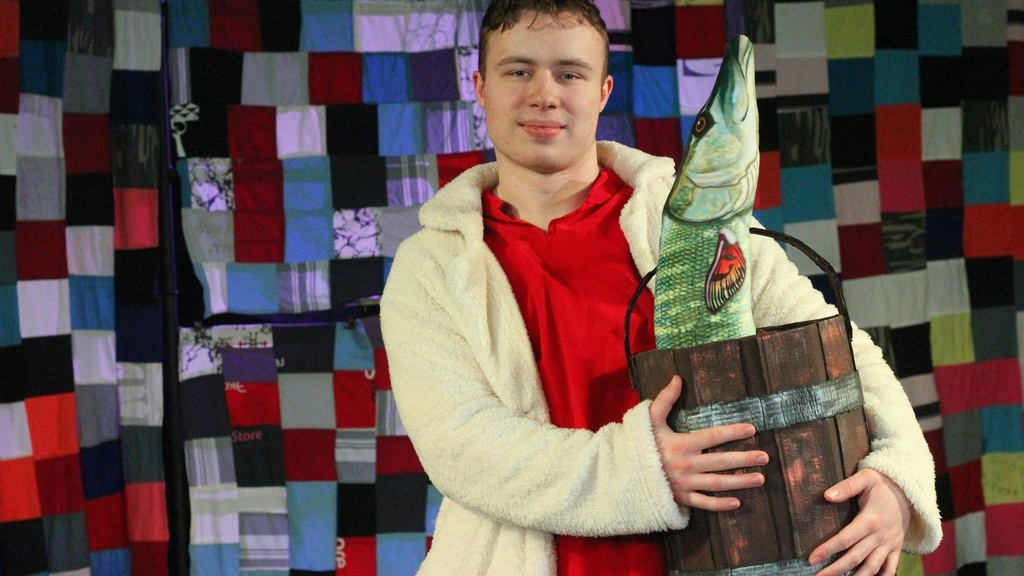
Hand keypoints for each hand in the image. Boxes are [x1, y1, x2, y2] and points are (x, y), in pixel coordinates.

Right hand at [649, 376, 767, 510]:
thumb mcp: (650, 419)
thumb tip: (678, 378)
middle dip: (744, 459)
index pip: (713, 436)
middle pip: (721, 461)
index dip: (733, 432)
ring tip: (760, 478)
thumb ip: (665, 399)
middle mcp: (686, 464)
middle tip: (765, 457)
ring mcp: (685, 483)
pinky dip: (720, 505)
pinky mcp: (681, 498)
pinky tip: (737, 502)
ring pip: (717, 484)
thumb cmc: (640, 443)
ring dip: (740, 482)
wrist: (625, 472)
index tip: (751, 429)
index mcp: (681, 444)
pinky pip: (704, 503)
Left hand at [809, 468, 910, 575]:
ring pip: (872, 567)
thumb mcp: (866, 478)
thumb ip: (846, 487)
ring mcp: (889, 544)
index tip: (812, 559)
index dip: (828, 549)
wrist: (910, 492)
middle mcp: (880, 536)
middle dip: (836, 569)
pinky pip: (891, 568)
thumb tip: (827, 496)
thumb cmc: (883, 485)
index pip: (845, 539)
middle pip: (855, 558)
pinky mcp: (896, 548)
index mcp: (870, 520)